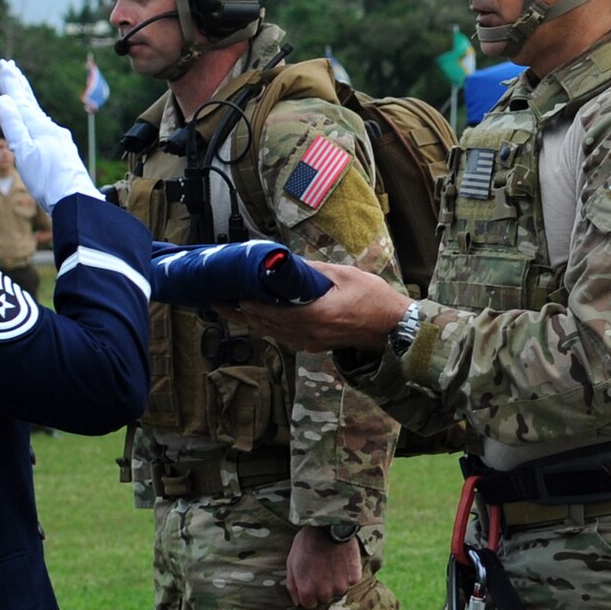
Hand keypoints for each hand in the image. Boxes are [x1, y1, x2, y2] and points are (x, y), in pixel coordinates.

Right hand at [0, 59, 99, 209]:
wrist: (76, 199)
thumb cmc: (47, 180)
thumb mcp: (24, 152)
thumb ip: (15, 125)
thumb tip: (5, 99)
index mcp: (40, 127)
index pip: (22, 99)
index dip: (12, 82)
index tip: (5, 64)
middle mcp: (51, 128)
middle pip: (32, 102)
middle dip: (20, 85)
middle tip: (11, 66)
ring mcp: (59, 138)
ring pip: (38, 113)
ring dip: (27, 99)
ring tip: (20, 87)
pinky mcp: (62, 149)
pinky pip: (45, 125)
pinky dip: (36, 115)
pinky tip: (37, 119)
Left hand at [225, 262, 410, 353]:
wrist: (392, 327)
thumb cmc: (373, 299)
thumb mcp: (344, 275)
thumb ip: (313, 271)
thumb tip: (287, 264)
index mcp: (316, 315)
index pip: (273, 313)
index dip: (249, 306)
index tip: (231, 296)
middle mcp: (310, 333)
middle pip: (266, 326)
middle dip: (240, 314)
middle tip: (218, 302)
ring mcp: (312, 342)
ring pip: (273, 334)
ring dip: (251, 322)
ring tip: (231, 310)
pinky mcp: (315, 345)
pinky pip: (284, 338)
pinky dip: (268, 328)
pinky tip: (259, 320)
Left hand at [287, 527, 361, 607]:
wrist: (329, 527)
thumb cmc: (307, 543)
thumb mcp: (291, 563)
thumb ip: (292, 585)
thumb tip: (297, 602)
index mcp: (307, 590)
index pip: (309, 605)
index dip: (309, 593)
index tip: (312, 581)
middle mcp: (324, 592)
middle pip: (325, 598)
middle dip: (323, 587)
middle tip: (322, 569)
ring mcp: (341, 586)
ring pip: (339, 590)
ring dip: (336, 581)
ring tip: (333, 563)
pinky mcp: (354, 577)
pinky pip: (350, 580)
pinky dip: (348, 573)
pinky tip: (343, 560)